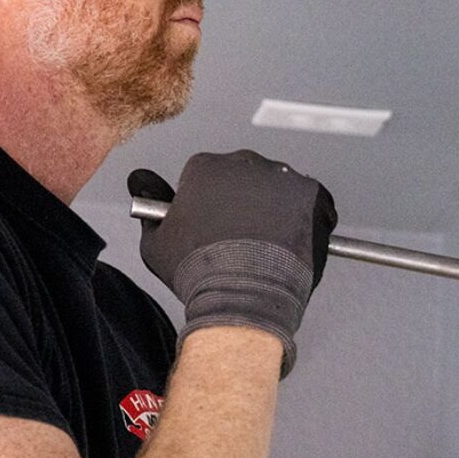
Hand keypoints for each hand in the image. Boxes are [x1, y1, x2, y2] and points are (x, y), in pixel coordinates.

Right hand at [128, 150, 337, 377]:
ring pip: (283, 188)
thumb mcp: (155, 240)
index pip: (212, 175)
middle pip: (249, 178)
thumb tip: (141, 181)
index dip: (214, 204)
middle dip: (249, 203)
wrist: (243, 293)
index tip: (218, 226)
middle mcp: (246, 164)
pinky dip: (311, 219)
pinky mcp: (315, 196)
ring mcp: (283, 179)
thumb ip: (148, 201)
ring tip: (272, 245)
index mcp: (206, 166)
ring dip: (280, 210)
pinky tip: (296, 243)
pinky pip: (317, 202)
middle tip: (248, 238)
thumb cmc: (198, 271)